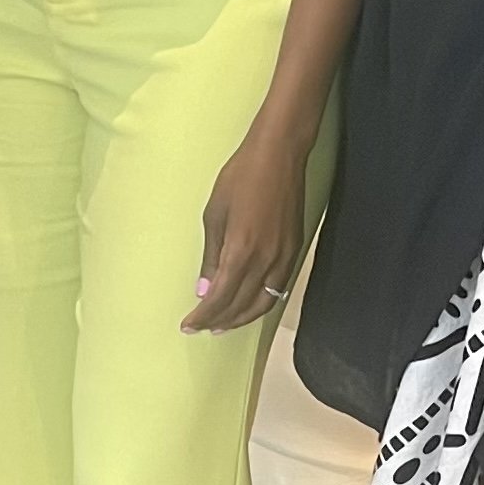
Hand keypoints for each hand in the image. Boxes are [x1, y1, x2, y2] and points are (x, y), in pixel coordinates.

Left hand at [185, 118, 307, 334]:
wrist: (279, 156)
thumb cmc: (240, 178)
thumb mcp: (215, 214)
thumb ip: (211, 256)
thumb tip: (203, 290)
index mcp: (241, 251)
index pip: (220, 297)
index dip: (203, 316)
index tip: (188, 325)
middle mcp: (265, 261)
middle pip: (241, 305)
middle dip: (219, 321)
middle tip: (201, 328)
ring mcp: (284, 258)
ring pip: (263, 302)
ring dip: (241, 318)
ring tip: (222, 325)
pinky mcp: (295, 252)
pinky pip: (277, 289)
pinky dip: (261, 304)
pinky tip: (249, 305)